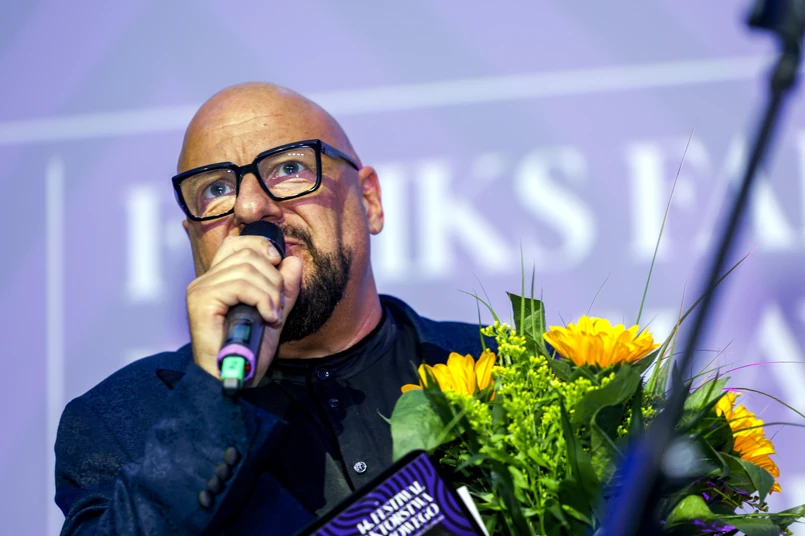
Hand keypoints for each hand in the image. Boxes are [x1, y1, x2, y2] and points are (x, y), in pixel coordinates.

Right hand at [186, 235, 302, 384]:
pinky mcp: (201, 300)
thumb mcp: (274, 314)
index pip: (238, 243)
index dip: (262, 247)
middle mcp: (205, 280)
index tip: (278, 265)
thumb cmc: (249, 352)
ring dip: (270, 292)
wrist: (233, 380)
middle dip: (273, 278)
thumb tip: (293, 260)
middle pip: (248, 254)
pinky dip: (261, 299)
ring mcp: (201, 289)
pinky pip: (240, 285)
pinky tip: (267, 317)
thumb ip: (284, 288)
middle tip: (277, 306)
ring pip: (247, 269)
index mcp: (219, 279)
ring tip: (272, 315)